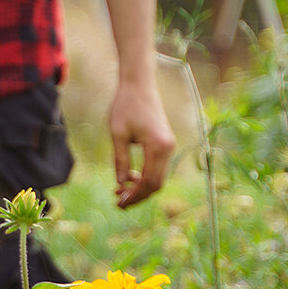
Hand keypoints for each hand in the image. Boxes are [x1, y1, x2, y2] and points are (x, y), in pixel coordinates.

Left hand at [109, 78, 173, 207]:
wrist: (139, 84)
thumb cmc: (125, 106)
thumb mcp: (118, 135)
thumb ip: (121, 161)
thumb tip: (121, 185)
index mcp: (157, 146)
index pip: (148, 182)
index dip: (134, 196)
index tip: (119, 204)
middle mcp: (168, 148)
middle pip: (157, 184)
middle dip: (138, 196)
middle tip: (119, 203)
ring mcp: (169, 145)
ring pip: (159, 177)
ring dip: (141, 188)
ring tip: (121, 192)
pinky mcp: (165, 142)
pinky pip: (158, 167)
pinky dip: (146, 176)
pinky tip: (130, 178)